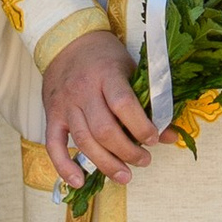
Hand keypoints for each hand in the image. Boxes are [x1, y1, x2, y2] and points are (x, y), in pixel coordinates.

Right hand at [42, 30, 163, 191]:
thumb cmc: (104, 56)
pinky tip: (79, 181)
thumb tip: (169, 135)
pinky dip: (64, 166)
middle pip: (104, 129)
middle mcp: (83, 91)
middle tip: (144, 161)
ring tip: (124, 176)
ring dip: (105, 163)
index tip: (154, 139)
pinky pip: (54, 145)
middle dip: (127, 151)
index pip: (122, 104)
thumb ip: (148, 101)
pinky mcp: (52, 115)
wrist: (66, 41)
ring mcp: (65, 105)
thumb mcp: (131, 70)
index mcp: (106, 75)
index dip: (140, 126)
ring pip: (84, 141)